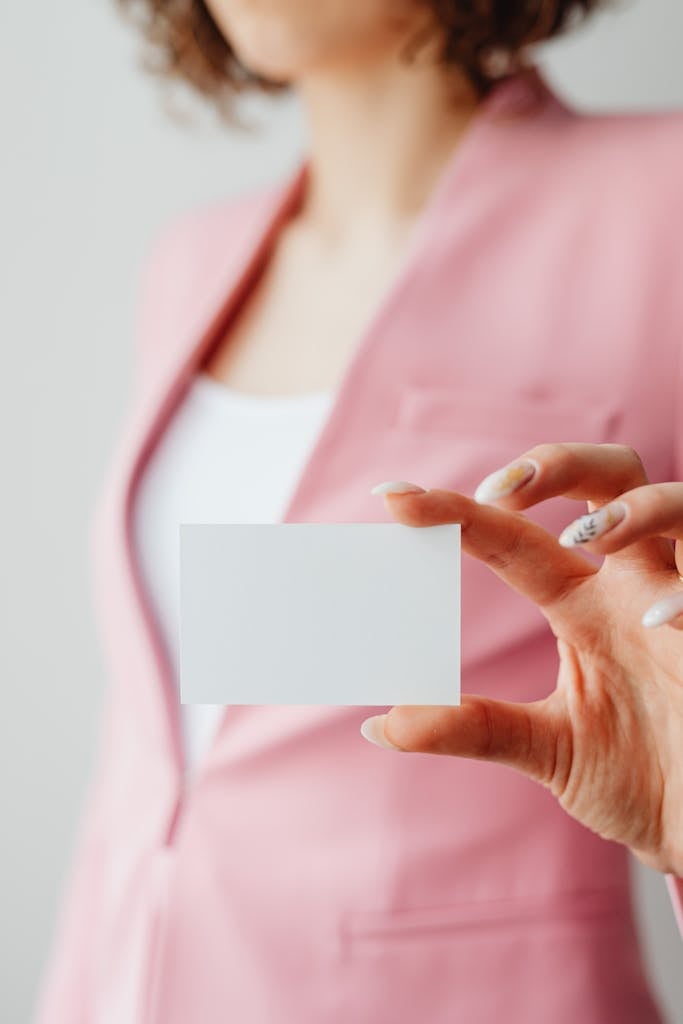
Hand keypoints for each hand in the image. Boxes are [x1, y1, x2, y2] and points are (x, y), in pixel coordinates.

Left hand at [361, 444, 682, 875]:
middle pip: (609, 478)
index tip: (393, 498)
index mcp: (583, 604)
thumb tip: (380, 724)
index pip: (515, 539)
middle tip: (497, 491)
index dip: (458, 513)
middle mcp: (634, 586)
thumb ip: (473, 727)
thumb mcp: (548, 748)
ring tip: (585, 536)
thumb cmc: (638, 780)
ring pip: (676, 507)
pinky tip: (660, 617)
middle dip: (559, 466)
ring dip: (634, 507)